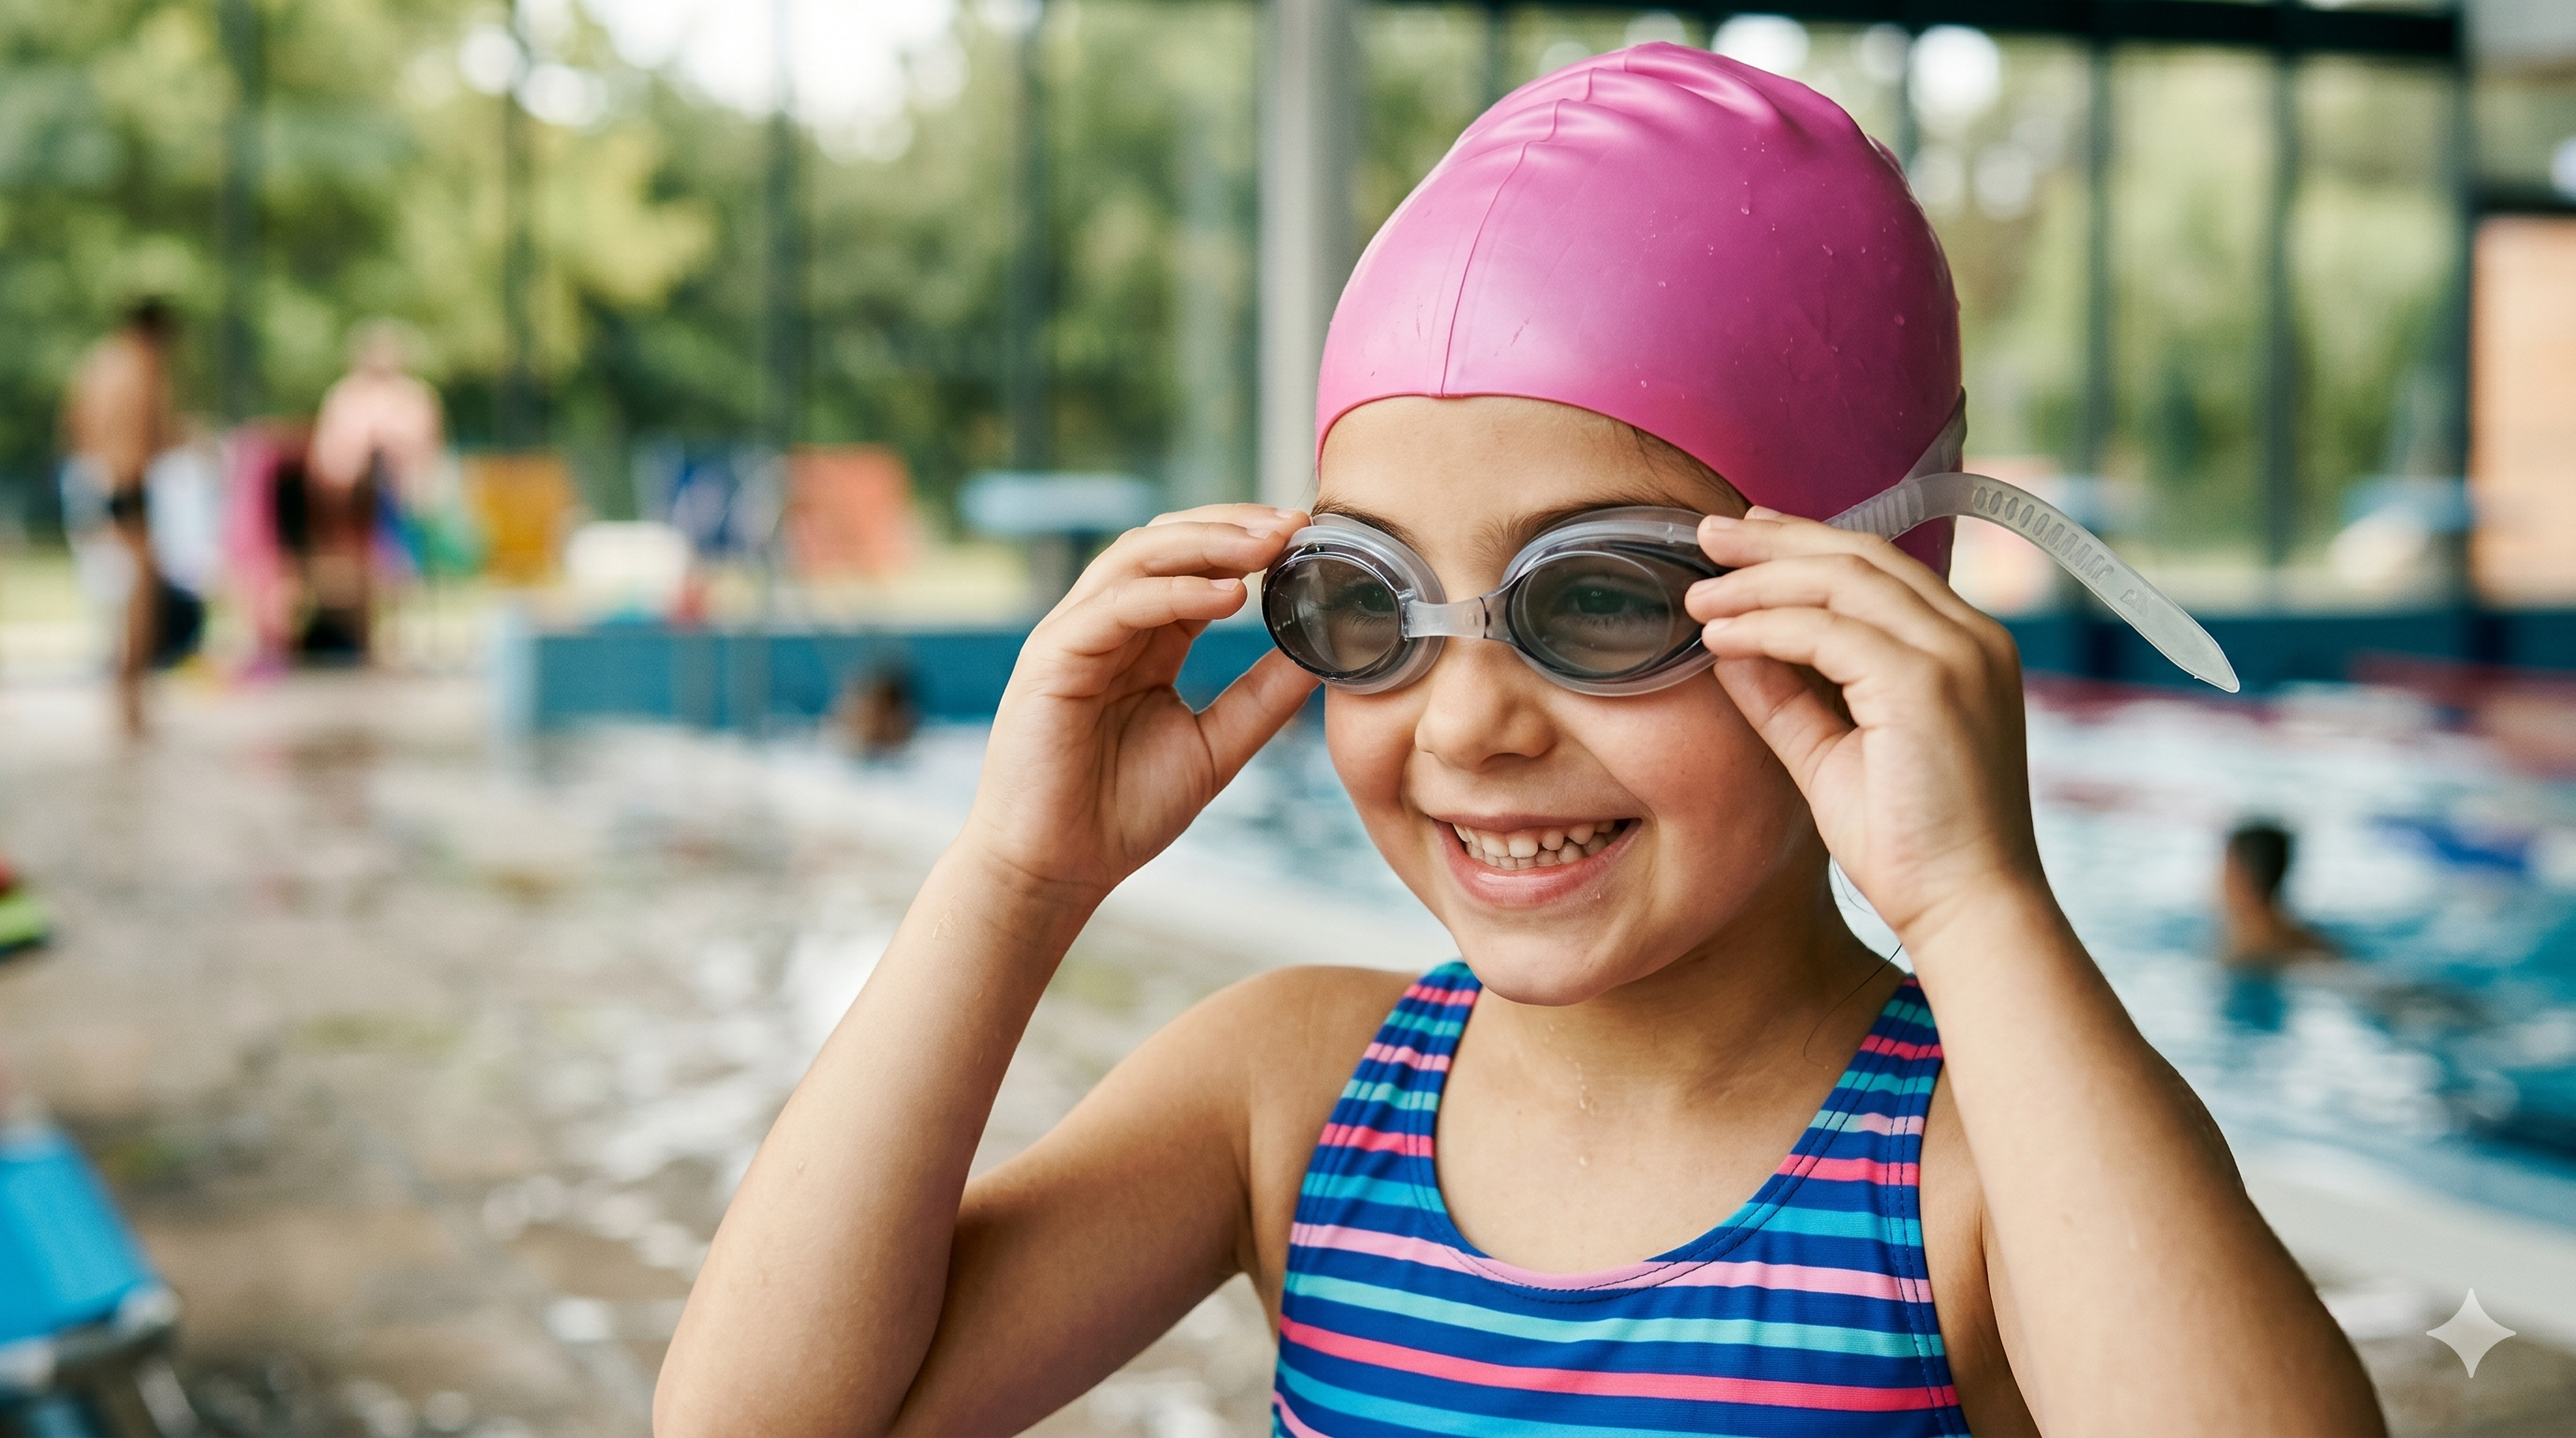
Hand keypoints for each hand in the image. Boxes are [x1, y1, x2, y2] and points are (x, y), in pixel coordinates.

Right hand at [961, 503, 1319, 902]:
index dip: (1249, 543)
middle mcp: (1107, 626)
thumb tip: (1325, 655)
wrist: (1057, 870)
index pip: (1195, 565)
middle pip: (1166, 542)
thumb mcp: (1217, 746)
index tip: (1308, 537)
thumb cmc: (1123, 812)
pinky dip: (1174, 591)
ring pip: (1139, 557)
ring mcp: (1075, 635)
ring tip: (1269, 547)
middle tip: (1294, 525)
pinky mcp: (1052, 657)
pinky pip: (1118, 605)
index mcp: (1144, 640)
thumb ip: (1263, 697)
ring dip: (1208, 544)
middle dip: (1233, 526)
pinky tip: (1229, 597)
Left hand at [1684, 509, 2045, 947]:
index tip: (1741, 542)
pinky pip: (1827, 632)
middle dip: (1774, 539)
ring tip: (1698, 590)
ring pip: (1841, 581)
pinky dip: (1766, 626)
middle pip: (1860, 555)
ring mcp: (1955, 656)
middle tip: (1705, 531)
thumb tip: (1728, 646)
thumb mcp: (1833, 755)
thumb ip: (1787, 697)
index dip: (1804, 544)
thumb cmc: (1909, 846)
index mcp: (1963, 647)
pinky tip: (1719, 636)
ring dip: (1759, 579)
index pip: (1877, 568)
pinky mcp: (1926, 685)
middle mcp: (1971, 637)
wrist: (1965, 910)